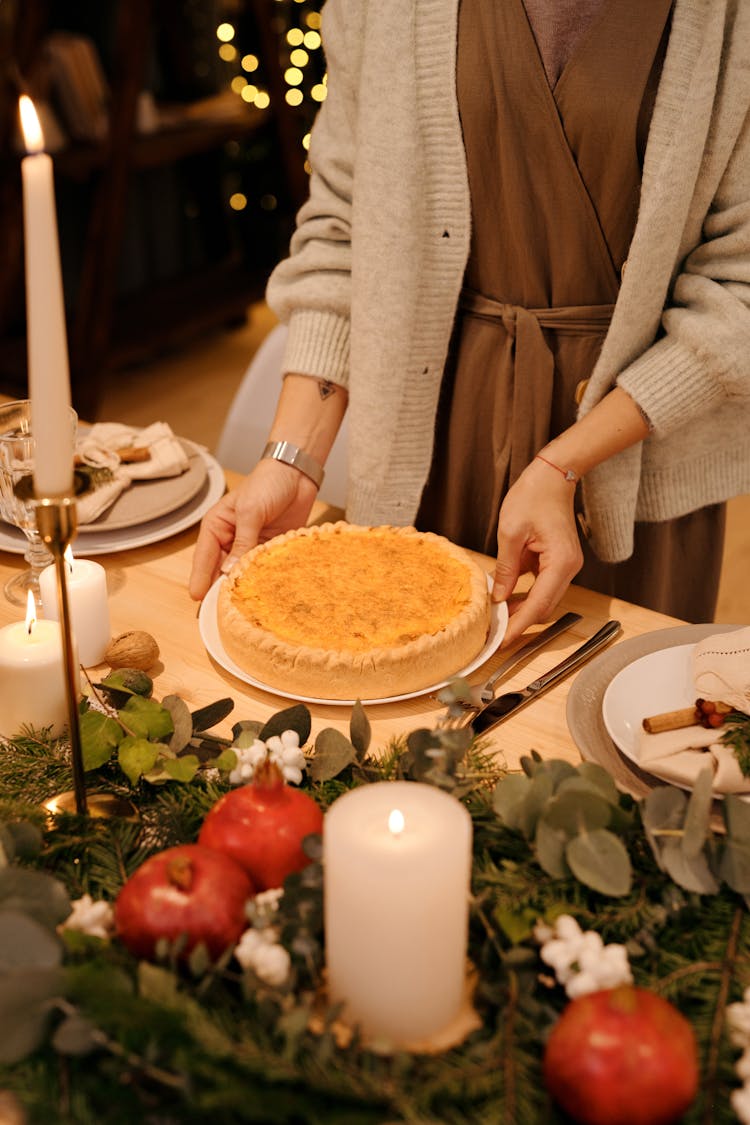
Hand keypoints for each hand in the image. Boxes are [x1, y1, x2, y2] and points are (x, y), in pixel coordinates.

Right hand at [188, 459, 318, 599]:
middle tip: (217, 614)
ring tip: (239, 611)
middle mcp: (231, 540)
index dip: (200, 579)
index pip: (204, 558)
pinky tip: (263, 598)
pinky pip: (264, 570)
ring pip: (242, 574)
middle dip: (219, 590)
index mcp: (217, 528)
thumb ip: (243, 542)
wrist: (297, 474)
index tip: (197, 600)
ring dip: (243, 588)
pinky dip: (263, 582)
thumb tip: (230, 572)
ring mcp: (251, 547)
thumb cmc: (267, 484)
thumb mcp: (250, 511)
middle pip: (221, 571)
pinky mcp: (271, 551)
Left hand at [491, 459, 582, 645]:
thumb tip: (500, 597)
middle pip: (544, 607)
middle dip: (519, 621)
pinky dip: (524, 594)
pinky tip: (504, 596)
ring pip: (543, 599)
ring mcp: (565, 565)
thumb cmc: (534, 496)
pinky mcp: (558, 561)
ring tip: (496, 616)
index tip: (501, 641)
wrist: (552, 475)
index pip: (539, 605)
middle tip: (493, 632)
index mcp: (560, 563)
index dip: (519, 626)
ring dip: (521, 609)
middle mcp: (568, 568)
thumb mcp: (511, 533)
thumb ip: (506, 569)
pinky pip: (541, 586)